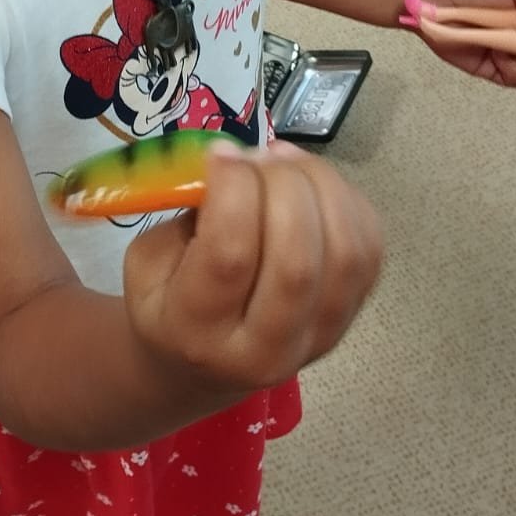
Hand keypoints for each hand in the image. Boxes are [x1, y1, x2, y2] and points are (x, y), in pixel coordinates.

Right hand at [124, 142, 381, 395]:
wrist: (201, 363)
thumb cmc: (165, 300)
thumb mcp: (147, 260)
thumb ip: (187, 214)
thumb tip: (238, 158)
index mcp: (197, 331)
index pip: (230, 256)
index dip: (233, 189)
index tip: (221, 151)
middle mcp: (265, 348)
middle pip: (296, 261)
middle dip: (281, 185)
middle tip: (257, 155)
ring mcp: (318, 337)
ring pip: (345, 254)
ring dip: (320, 186)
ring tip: (285, 160)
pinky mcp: (350, 319)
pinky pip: (369, 250)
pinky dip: (348, 201)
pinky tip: (311, 181)